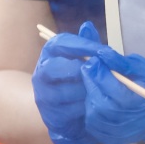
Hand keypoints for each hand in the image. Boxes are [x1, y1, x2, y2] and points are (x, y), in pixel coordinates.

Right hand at [32, 21, 101, 143]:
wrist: (76, 117)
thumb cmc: (84, 83)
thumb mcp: (89, 63)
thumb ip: (89, 46)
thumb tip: (88, 26)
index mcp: (51, 56)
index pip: (59, 43)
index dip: (81, 45)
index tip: (102, 50)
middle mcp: (42, 74)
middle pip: (53, 68)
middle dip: (78, 72)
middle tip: (96, 75)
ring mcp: (44, 96)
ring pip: (63, 92)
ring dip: (84, 92)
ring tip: (97, 92)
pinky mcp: (51, 116)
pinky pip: (70, 112)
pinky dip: (85, 109)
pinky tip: (92, 107)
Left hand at [82, 46, 144, 143]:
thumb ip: (123, 63)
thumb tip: (101, 54)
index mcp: (139, 102)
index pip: (111, 88)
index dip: (98, 74)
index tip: (91, 62)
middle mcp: (128, 121)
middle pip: (98, 102)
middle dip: (91, 85)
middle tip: (90, 72)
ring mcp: (119, 133)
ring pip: (92, 114)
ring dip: (90, 98)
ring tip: (96, 87)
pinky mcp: (112, 140)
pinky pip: (93, 126)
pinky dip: (91, 113)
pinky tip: (98, 101)